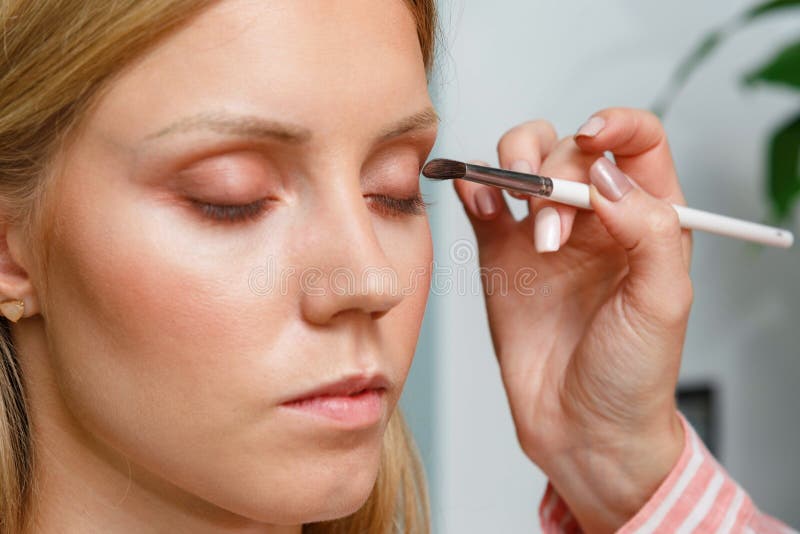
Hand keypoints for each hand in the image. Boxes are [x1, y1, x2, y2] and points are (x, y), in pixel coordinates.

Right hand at [453, 108, 692, 532]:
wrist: (580, 429)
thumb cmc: (632, 375)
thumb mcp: (663, 302)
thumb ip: (649, 229)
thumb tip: (606, 175)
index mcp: (647, 220)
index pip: (636, 142)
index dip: (615, 125)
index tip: (593, 138)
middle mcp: (595, 218)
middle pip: (568, 148)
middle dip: (555, 174)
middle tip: (551, 233)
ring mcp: (543, 232)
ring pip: (522, 160)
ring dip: (512, 170)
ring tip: (520, 221)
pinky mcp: (502, 253)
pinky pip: (483, 201)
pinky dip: (474, 186)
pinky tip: (476, 197)